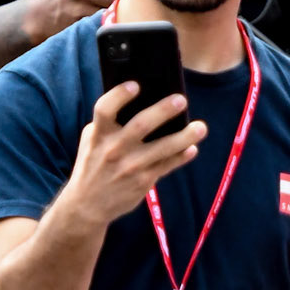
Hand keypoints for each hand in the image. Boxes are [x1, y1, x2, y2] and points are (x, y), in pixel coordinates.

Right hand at [67, 81, 205, 231]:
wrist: (88, 204)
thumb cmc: (93, 163)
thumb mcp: (92, 141)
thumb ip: (108, 124)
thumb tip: (140, 102)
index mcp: (98, 134)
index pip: (104, 109)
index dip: (119, 96)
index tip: (135, 85)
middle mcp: (114, 149)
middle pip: (140, 126)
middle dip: (162, 112)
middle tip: (181, 99)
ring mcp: (130, 167)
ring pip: (161, 149)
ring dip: (183, 137)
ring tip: (201, 127)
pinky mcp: (142, 181)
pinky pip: (166, 166)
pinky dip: (181, 157)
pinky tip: (192, 149)